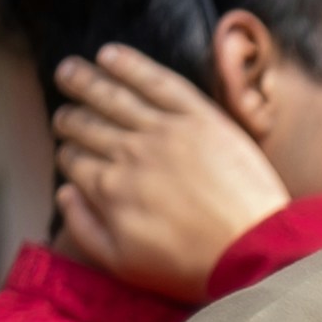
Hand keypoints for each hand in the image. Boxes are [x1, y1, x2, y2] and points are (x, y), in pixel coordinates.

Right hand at [52, 45, 292, 298]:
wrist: (256, 251)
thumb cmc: (192, 266)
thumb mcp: (123, 264)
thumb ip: (84, 228)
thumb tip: (64, 191)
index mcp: (109, 189)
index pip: (74, 160)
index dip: (68, 154)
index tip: (69, 151)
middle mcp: (130, 154)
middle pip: (87, 125)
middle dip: (70, 118)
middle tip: (64, 113)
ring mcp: (165, 131)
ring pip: (113, 97)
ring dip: (85, 81)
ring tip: (68, 71)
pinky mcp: (199, 118)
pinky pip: (157, 81)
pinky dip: (130, 65)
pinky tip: (108, 54)